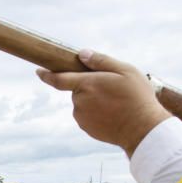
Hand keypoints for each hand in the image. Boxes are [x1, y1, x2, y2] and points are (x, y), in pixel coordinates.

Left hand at [36, 49, 171, 155]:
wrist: (142, 129)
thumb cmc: (137, 97)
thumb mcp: (125, 71)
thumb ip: (101, 61)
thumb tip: (82, 54)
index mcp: (87, 84)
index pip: (59, 79)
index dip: (47, 75)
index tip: (39, 71)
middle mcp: (80, 101)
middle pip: (78, 89)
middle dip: (90, 87)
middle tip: (112, 89)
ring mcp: (82, 117)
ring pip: (83, 103)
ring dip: (94, 101)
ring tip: (116, 103)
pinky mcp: (86, 128)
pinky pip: (87, 116)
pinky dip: (97, 113)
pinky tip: (113, 114)